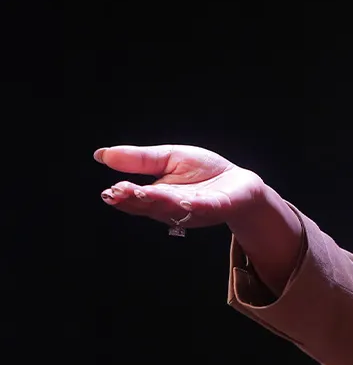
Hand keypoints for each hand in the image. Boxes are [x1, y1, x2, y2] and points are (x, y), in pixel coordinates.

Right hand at [95, 144, 265, 232]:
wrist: (239, 183)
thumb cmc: (203, 172)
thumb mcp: (168, 159)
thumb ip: (139, 160)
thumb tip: (101, 154)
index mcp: (157, 197)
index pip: (135, 199)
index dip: (123, 196)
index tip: (109, 191)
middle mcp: (172, 208)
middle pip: (150, 206)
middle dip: (135, 199)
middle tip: (119, 192)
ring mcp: (194, 210)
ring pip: (173, 208)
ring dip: (158, 201)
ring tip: (143, 192)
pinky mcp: (216, 207)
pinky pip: (203, 207)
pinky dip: (194, 204)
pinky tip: (185, 198)